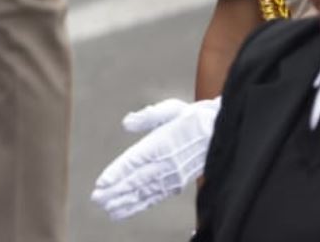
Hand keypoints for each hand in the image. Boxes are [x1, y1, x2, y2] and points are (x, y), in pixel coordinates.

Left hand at [90, 96, 220, 219]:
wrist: (222, 133)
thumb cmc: (194, 118)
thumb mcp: (171, 109)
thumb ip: (149, 116)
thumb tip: (126, 123)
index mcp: (163, 144)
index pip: (136, 161)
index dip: (118, 173)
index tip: (102, 182)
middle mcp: (167, 163)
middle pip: (137, 181)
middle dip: (116, 191)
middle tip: (97, 199)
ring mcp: (173, 176)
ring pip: (146, 192)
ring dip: (126, 202)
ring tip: (108, 209)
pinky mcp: (178, 183)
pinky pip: (156, 196)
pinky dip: (141, 205)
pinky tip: (126, 210)